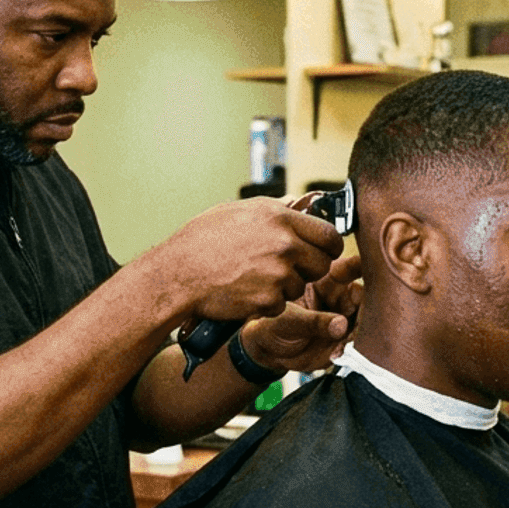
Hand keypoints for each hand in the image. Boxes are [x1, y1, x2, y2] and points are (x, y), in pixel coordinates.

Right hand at [141, 198, 343, 323]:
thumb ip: (273, 209)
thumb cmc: (201, 240)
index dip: (330, 247)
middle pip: (322, 264)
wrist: (178, 273)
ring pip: (301, 286)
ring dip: (284, 287)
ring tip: (254, 277)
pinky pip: (280, 304)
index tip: (325, 252)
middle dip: (310, 269)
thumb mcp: (237, 211)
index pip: (329, 234)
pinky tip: (244, 291)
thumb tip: (295, 203)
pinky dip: (266, 303)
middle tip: (289, 269)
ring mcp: (278, 273)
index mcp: (279, 218)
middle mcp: (284, 244)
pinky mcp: (268, 300)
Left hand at [240, 253, 362, 371]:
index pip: (350, 268)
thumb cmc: (271, 325)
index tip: (373, 276)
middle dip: (366, 310)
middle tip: (355, 325)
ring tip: (342, 343)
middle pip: (366, 295)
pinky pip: (360, 340)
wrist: (269, 352)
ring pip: (368, 319)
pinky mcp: (347, 337)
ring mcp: (346, 316)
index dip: (365, 269)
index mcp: (325, 280)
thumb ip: (314, 322)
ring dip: (360, 332)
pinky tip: (336, 354)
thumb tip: (341, 325)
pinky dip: (352, 348)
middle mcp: (341, 296)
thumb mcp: (288, 322)